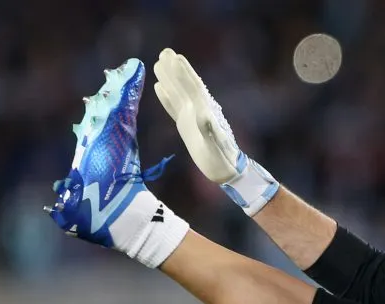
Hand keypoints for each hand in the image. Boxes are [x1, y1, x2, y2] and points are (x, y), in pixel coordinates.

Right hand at [153, 48, 278, 215]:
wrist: (225, 169)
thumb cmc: (222, 159)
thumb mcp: (217, 147)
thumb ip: (210, 132)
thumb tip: (204, 117)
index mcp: (205, 111)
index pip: (193, 88)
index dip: (184, 73)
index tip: (174, 56)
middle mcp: (198, 110)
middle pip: (185, 86)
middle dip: (175, 69)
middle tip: (165, 51)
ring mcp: (191, 117)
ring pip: (178, 94)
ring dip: (169, 79)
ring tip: (159, 63)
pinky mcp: (186, 126)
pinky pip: (174, 107)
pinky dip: (166, 97)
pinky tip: (159, 87)